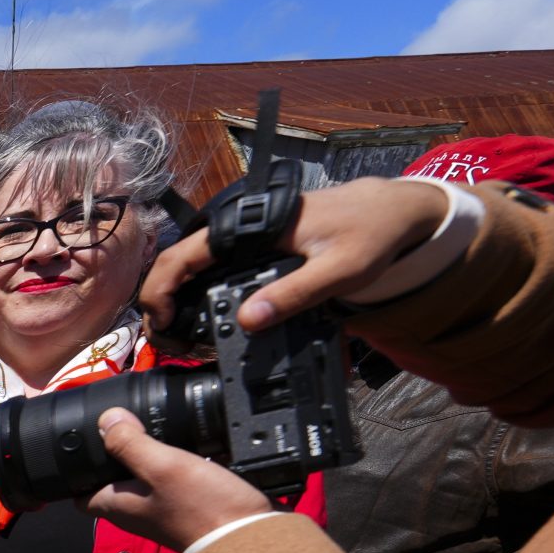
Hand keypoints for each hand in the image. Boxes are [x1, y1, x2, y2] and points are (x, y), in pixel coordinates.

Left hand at [83, 408, 273, 552]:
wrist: (249, 537)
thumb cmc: (204, 509)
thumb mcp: (162, 465)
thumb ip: (130, 443)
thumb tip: (106, 420)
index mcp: (117, 505)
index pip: (79, 492)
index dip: (77, 469)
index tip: (85, 444)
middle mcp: (135, 511)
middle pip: (112, 480)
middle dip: (116, 454)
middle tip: (127, 427)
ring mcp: (161, 510)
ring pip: (145, 478)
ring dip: (149, 456)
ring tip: (158, 430)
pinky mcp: (187, 507)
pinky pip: (174, 481)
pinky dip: (177, 464)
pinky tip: (189, 446)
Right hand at [139, 178, 450, 334]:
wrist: (393, 212)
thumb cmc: (370, 234)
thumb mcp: (339, 271)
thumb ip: (294, 294)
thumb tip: (247, 320)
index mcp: (252, 227)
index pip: (184, 254)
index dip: (161, 289)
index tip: (160, 323)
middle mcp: (243, 228)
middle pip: (181, 262)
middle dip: (163, 301)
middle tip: (166, 340)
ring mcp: (249, 237)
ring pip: (196, 266)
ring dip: (180, 299)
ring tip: (181, 335)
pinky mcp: (259, 248)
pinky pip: (217, 269)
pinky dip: (203, 293)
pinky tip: (209, 318)